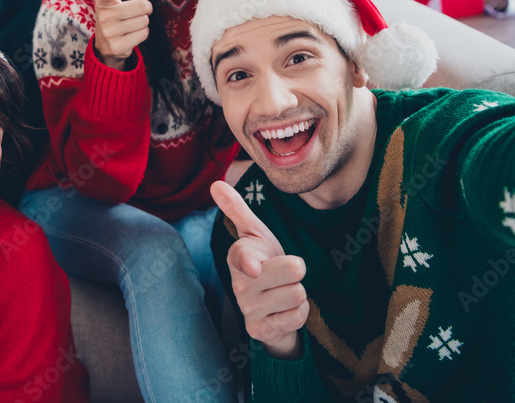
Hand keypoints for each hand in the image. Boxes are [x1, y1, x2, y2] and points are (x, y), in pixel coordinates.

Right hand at [69, 0, 152, 69]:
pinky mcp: (118, 47)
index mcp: (102, 2)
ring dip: (141, 24)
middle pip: (143, 6)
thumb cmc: (109, 15)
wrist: (106, 46)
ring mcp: (110, 33)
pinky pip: (143, 34)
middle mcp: (104, 17)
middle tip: (130, 15)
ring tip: (128, 26)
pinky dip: (141, 35)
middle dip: (142, 11)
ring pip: (144, 21)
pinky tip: (129, 36)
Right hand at [211, 181, 308, 359]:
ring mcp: (248, 309)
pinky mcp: (260, 331)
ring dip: (297, 293)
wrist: (268, 304)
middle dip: (297, 270)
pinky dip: (299, 313)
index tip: (254, 267)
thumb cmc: (263, 261)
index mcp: (238, 257)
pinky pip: (297, 316)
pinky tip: (284, 310)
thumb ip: (236, 208)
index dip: (250, 263)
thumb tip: (215, 183)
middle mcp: (239, 284)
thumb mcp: (255, 233)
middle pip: (292, 271)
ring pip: (297, 294)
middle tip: (284, 272)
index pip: (243, 257)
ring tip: (282, 291)